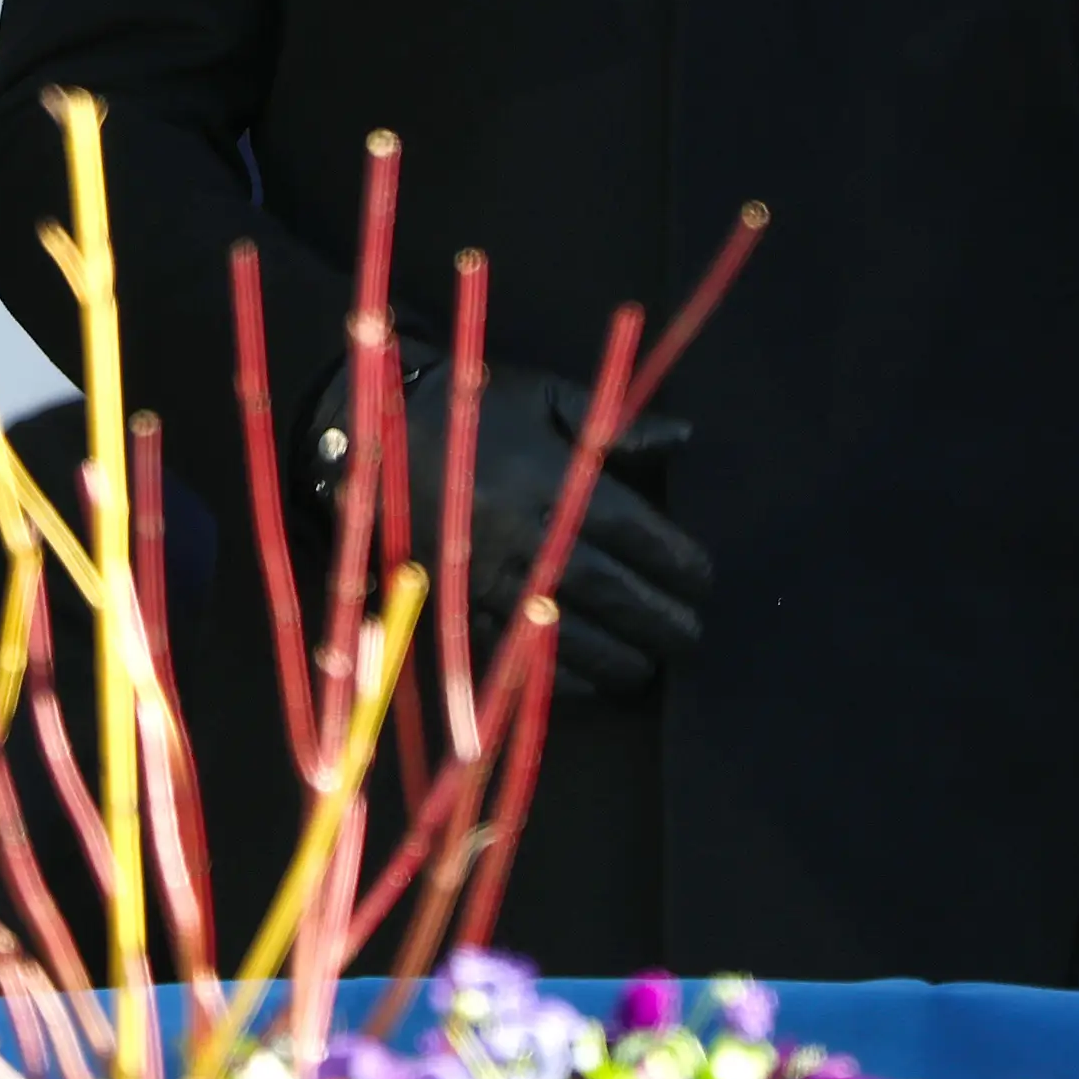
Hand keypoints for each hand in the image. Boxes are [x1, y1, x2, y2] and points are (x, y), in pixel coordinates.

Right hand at [319, 352, 713, 695]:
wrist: (376, 432)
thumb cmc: (472, 409)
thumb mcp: (543, 397)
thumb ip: (614, 424)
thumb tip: (682, 439)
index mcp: (552, 477)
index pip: (634, 532)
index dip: (676, 562)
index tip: (703, 580)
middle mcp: (526, 532)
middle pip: (612, 590)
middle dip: (660, 620)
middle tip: (691, 636)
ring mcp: (489, 575)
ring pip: (570, 632)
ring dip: (620, 657)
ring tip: (649, 665)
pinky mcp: (455, 603)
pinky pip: (515, 652)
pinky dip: (558, 675)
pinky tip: (591, 681)